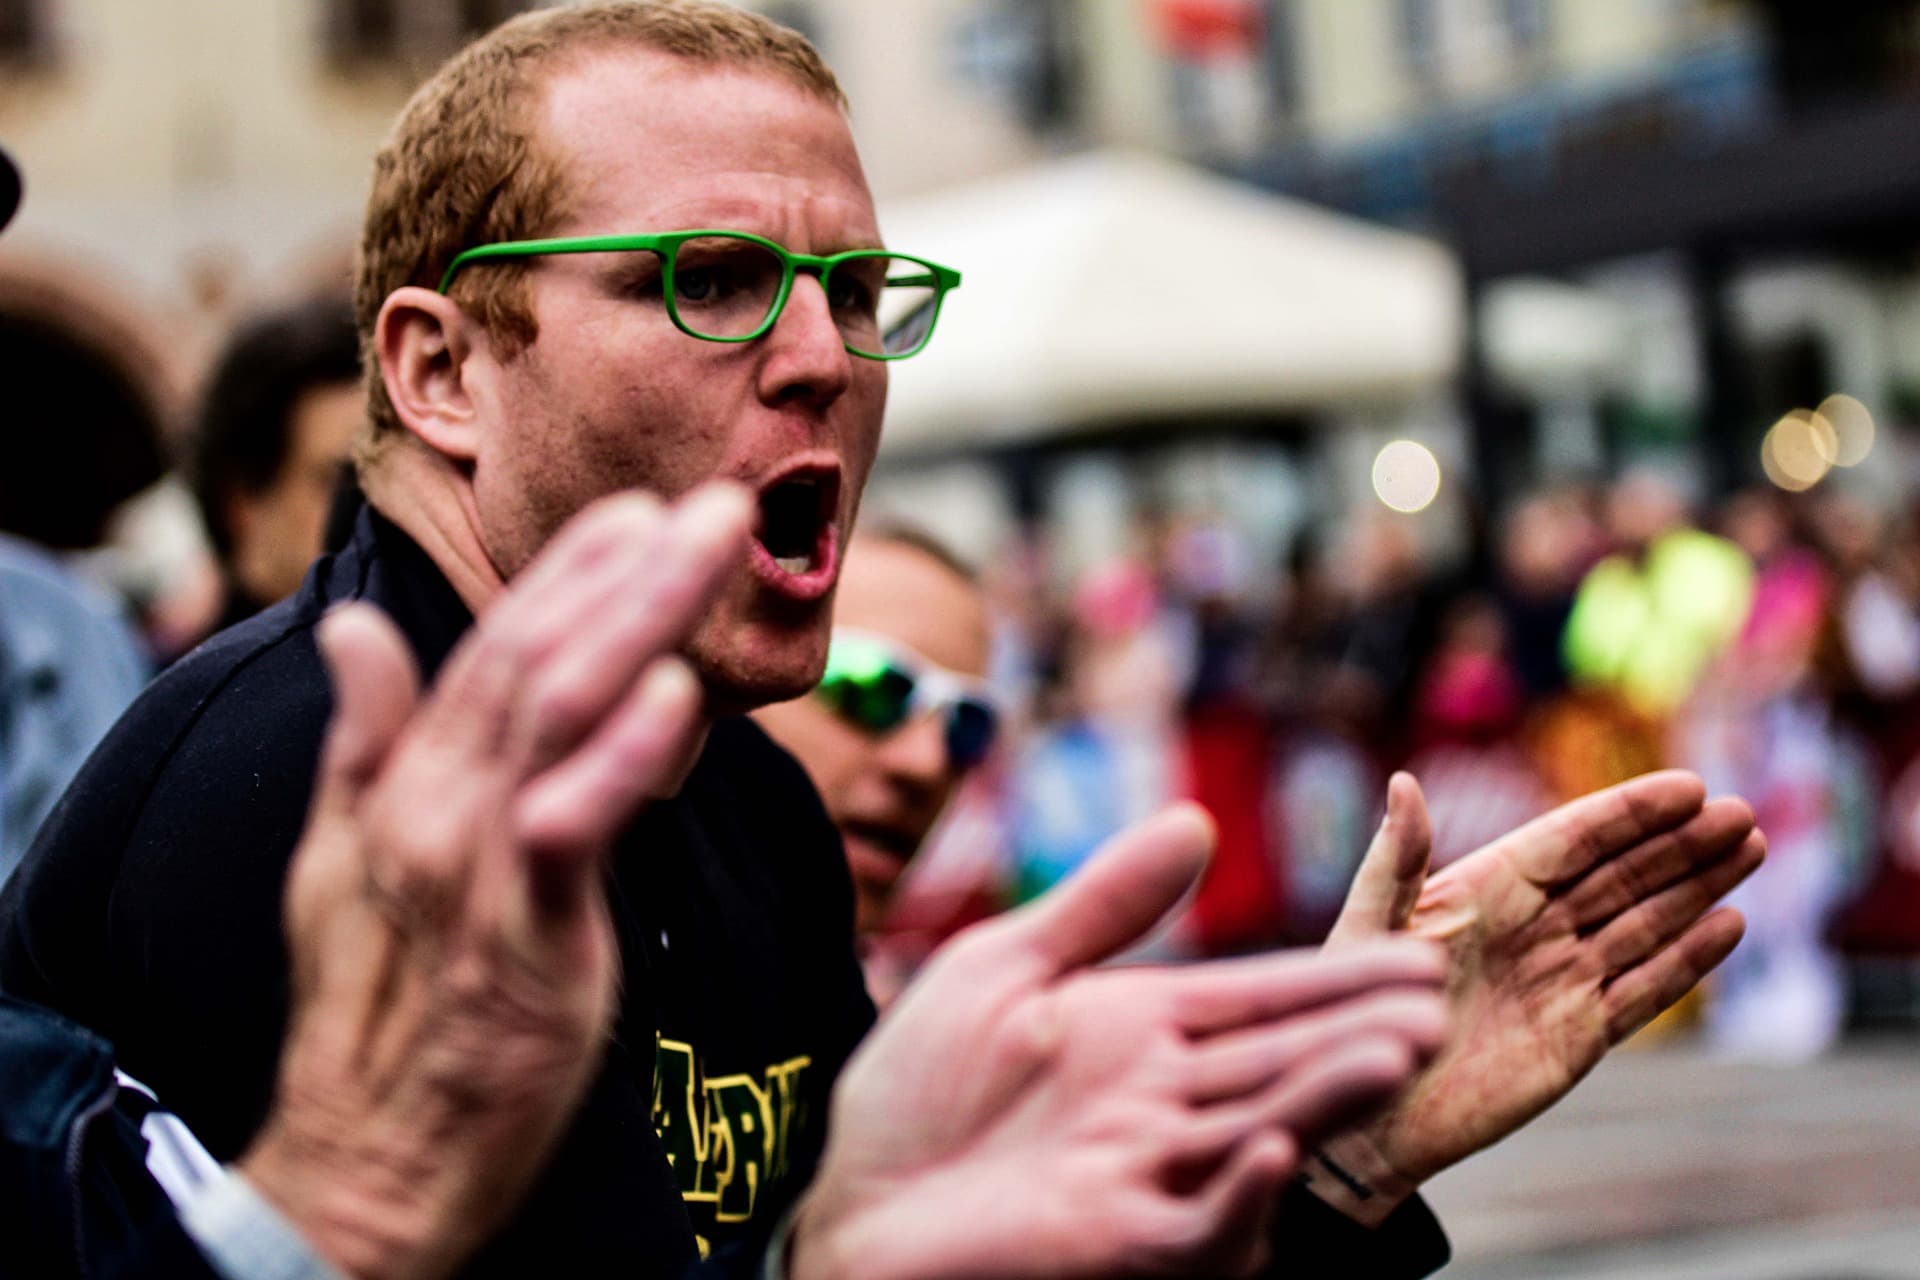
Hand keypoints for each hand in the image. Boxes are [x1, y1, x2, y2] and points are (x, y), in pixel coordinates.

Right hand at [238, 485, 753, 1279]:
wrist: (370, 1157)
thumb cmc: (378, 1007)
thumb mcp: (348, 860)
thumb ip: (368, 741)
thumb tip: (355, 634)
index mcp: (415, 780)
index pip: (501, 647)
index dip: (575, 572)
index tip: (644, 509)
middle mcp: (440, 801)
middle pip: (541, 656)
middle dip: (633, 570)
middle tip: (719, 500)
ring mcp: (476, 862)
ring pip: (558, 710)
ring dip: (640, 617)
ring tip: (709, 545)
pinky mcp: (520, 935)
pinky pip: (572, 827)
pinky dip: (620, 755)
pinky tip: (676, 691)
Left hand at [792, 806, 1450, 1279]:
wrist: (848, 1202)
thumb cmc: (919, 1090)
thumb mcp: (1006, 966)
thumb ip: (1103, 902)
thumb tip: (1199, 820)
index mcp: (1145, 1033)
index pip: (1261, 998)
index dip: (1335, 977)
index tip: (1419, 952)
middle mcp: (1164, 1104)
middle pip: (1280, 1061)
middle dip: (1357, 1032)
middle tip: (1436, 1002)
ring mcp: (1146, 1175)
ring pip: (1260, 1133)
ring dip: (1325, 1099)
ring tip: (1393, 1055)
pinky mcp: (1118, 1243)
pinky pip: (1199, 1227)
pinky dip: (1239, 1194)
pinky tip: (1271, 1149)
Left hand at [1311, 770, 1762, 1221]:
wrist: (1368, 1116)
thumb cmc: (1354, 1012)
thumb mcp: (1369, 929)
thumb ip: (1395, 861)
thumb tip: (1403, 782)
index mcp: (1485, 888)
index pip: (1571, 839)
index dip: (1628, 813)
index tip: (1686, 786)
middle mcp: (1532, 925)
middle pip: (1620, 874)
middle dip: (1679, 843)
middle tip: (1739, 813)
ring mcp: (1561, 978)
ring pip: (1644, 921)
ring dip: (1697, 887)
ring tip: (1748, 847)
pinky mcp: (1580, 1035)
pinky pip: (1644, 989)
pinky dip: (1687, 960)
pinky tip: (1729, 926)